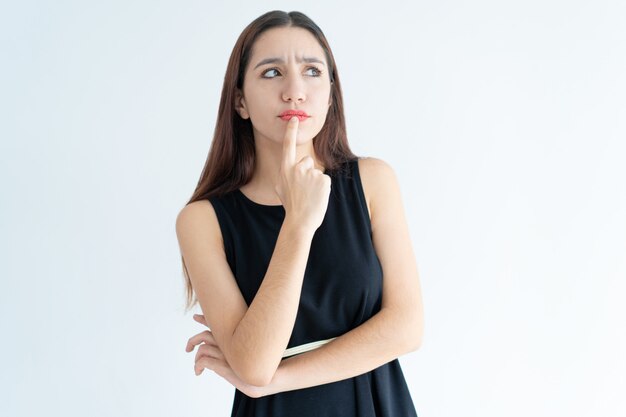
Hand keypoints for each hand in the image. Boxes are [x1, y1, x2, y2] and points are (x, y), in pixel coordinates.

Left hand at [186, 314, 265, 397]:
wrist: (269, 378)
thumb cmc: (261, 369)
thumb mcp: (249, 355)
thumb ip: (238, 350)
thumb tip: (229, 355)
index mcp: (236, 338)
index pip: (216, 324)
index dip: (204, 319)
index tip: (196, 317)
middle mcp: (230, 343)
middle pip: (204, 335)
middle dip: (193, 341)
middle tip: (188, 348)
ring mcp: (227, 354)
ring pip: (202, 349)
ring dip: (196, 358)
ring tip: (197, 366)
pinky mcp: (224, 365)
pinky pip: (204, 361)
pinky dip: (198, 366)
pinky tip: (198, 372)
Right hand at [274, 116, 330, 231]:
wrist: (300, 221)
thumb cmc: (291, 206)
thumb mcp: (280, 189)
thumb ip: (285, 176)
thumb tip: (288, 171)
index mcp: (285, 169)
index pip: (288, 146)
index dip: (291, 131)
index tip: (294, 119)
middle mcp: (297, 168)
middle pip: (307, 161)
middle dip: (308, 172)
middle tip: (304, 190)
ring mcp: (311, 173)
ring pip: (317, 172)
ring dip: (316, 183)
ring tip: (310, 196)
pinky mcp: (323, 179)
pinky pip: (325, 180)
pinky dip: (323, 189)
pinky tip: (317, 197)